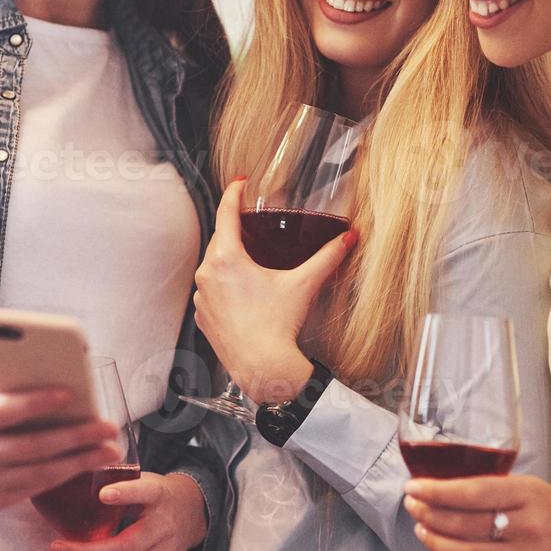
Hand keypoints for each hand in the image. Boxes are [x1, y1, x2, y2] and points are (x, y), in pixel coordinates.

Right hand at [0, 378, 122, 512]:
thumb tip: (47, 376)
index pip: (3, 411)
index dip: (37, 403)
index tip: (71, 393)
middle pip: (32, 446)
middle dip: (76, 437)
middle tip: (108, 427)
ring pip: (40, 473)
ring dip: (80, 462)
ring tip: (109, 449)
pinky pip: (36, 489)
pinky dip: (64, 476)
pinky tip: (85, 464)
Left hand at [49, 472, 207, 550]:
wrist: (193, 513)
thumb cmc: (159, 494)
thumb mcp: (143, 479)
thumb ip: (117, 481)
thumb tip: (78, 474)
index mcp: (159, 495)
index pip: (145, 492)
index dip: (125, 493)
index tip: (103, 494)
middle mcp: (165, 525)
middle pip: (127, 545)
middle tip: (59, 548)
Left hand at [193, 178, 356, 401]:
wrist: (263, 368)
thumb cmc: (278, 326)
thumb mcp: (303, 285)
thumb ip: (327, 257)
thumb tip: (348, 238)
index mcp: (227, 259)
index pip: (226, 214)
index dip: (234, 194)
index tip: (240, 182)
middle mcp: (207, 275)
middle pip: (219, 239)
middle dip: (235, 229)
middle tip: (252, 224)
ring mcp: (202, 298)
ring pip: (213, 266)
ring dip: (228, 258)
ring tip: (249, 259)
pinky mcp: (203, 317)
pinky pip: (210, 290)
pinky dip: (223, 283)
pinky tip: (242, 291)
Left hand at [403, 474, 550, 550]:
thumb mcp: (532, 487)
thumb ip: (494, 489)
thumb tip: (444, 489)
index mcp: (528, 495)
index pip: (475, 492)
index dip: (438, 491)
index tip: (414, 487)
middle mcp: (526, 528)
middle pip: (467, 524)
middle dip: (430, 514)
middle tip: (412, 505)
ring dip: (435, 542)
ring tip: (419, 529)